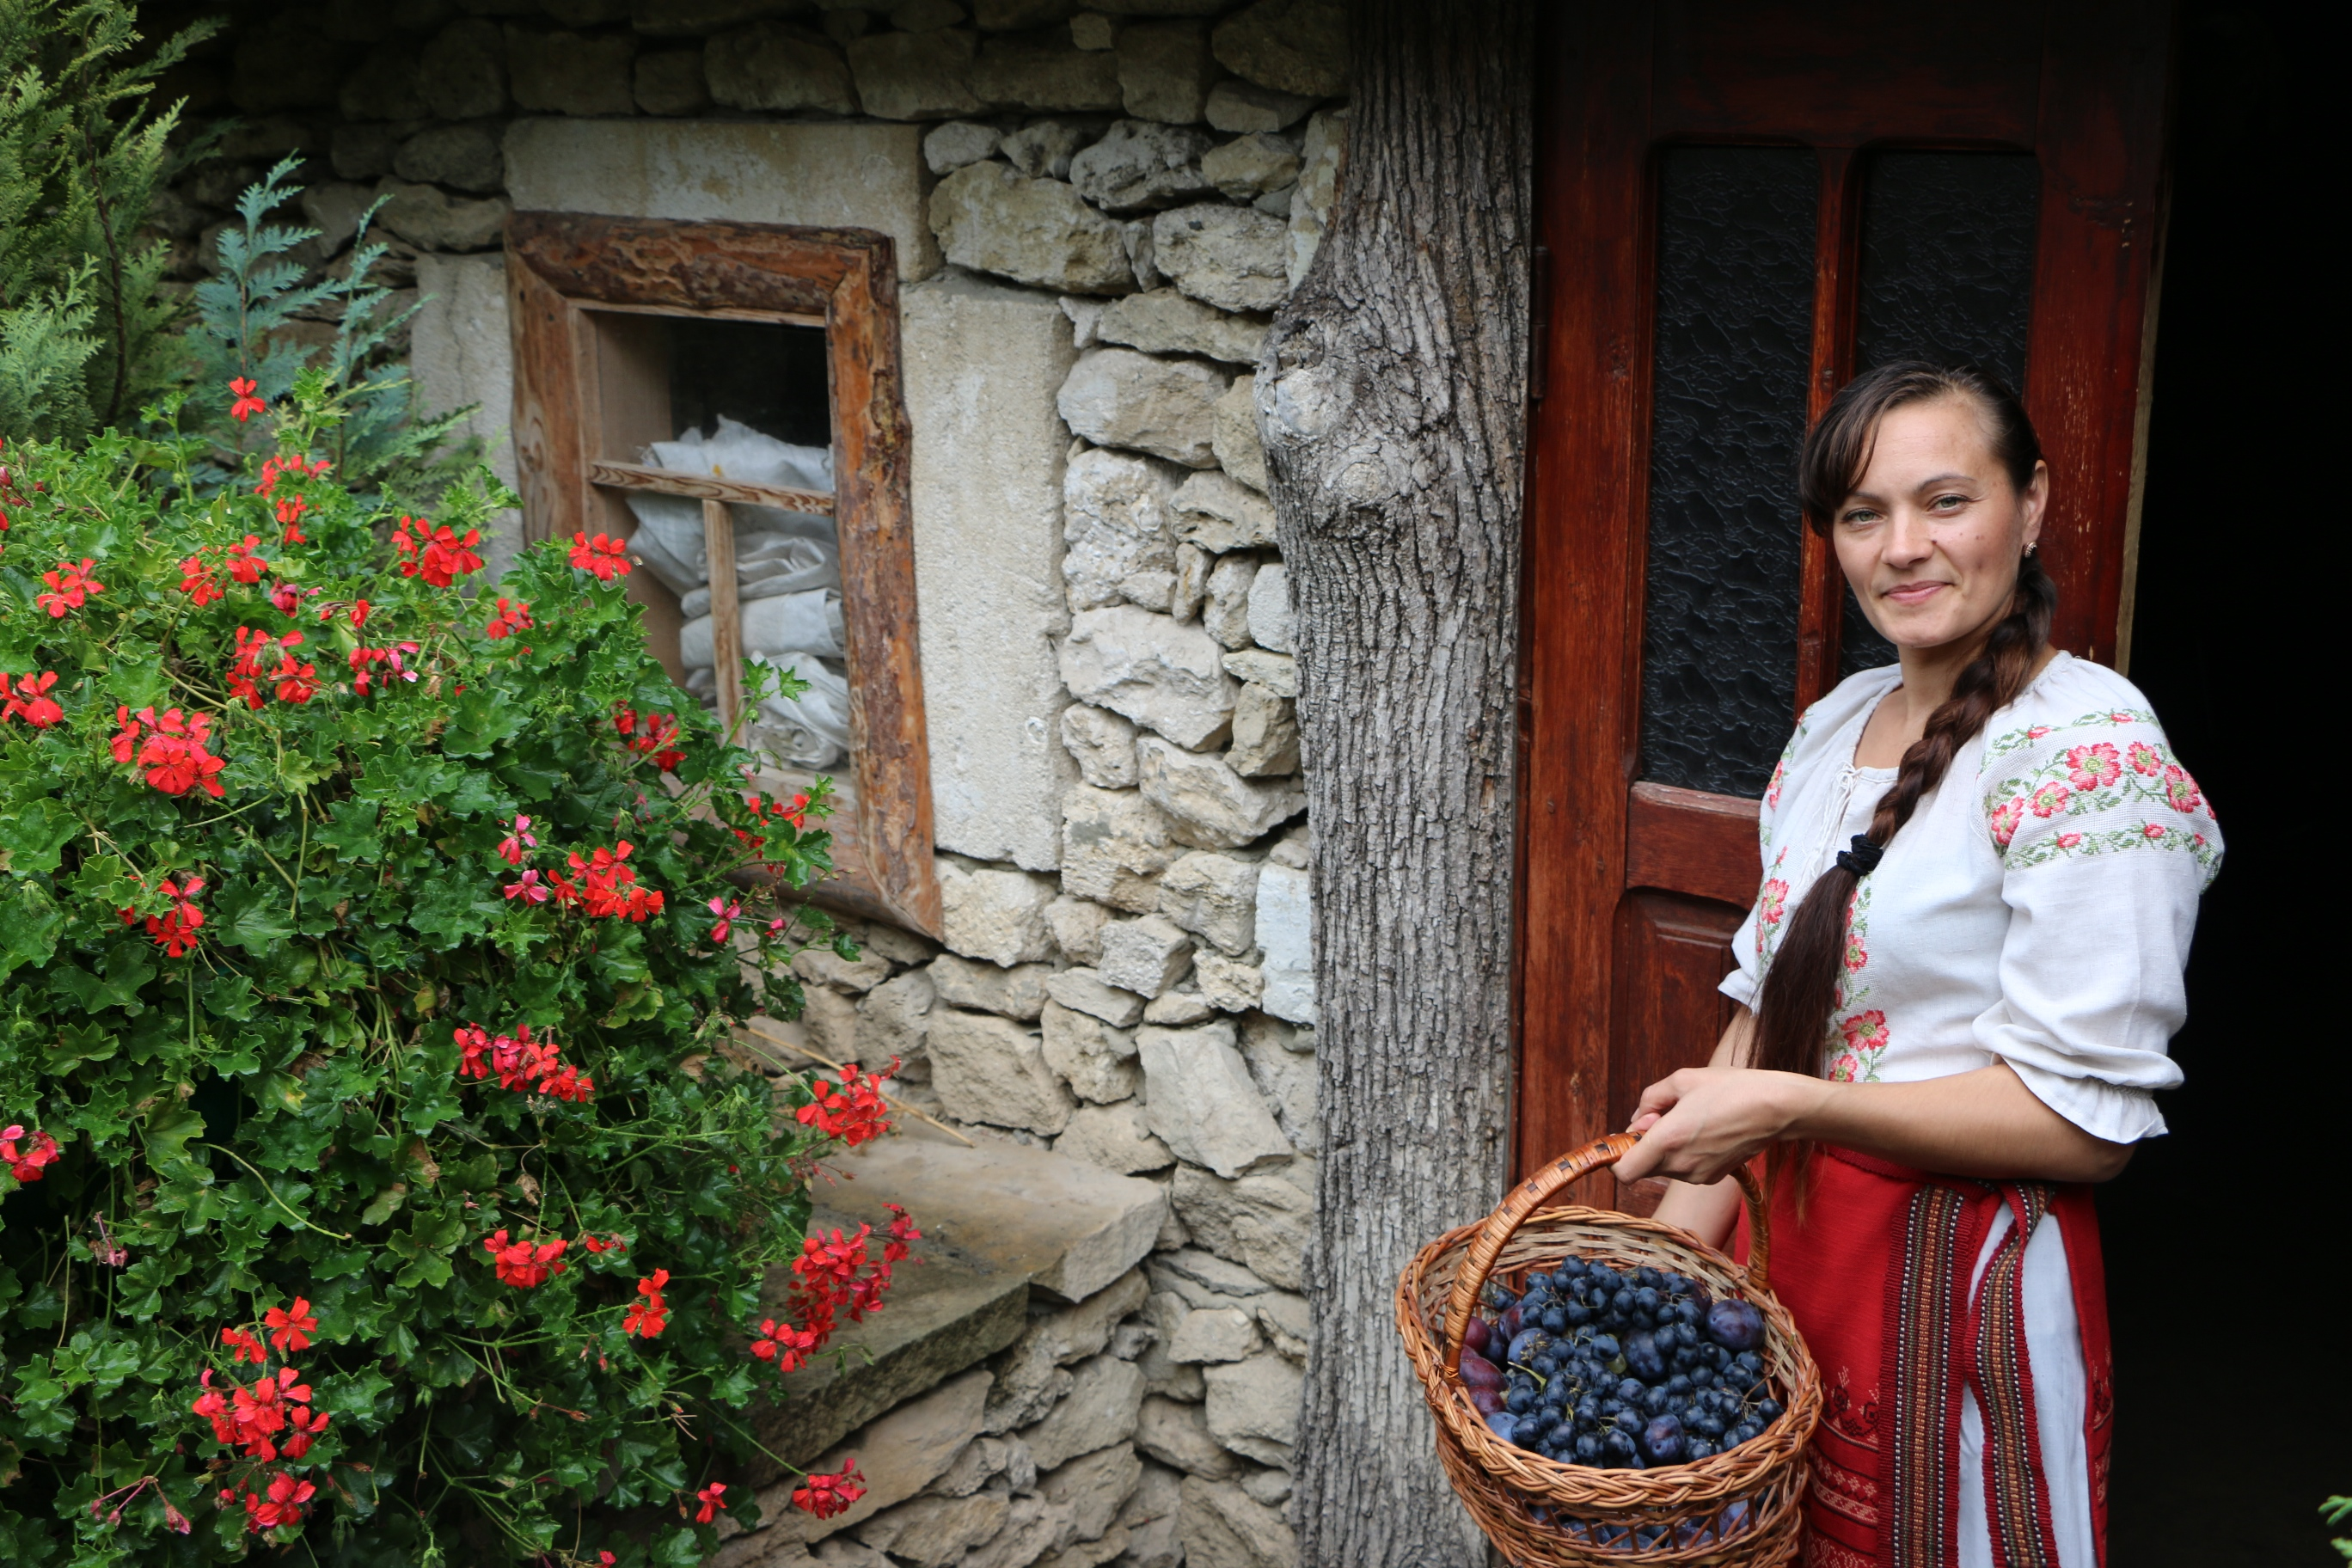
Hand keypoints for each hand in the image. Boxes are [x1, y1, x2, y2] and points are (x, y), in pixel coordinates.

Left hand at [1611, 1066, 1828, 1185]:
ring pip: (1665, 1168)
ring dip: (1667, 1148)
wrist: (1777, 1108)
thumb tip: (1637, 1120)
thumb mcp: (1682, 1079)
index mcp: (1668, 1140)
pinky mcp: (1714, 1177)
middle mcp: (1681, 1165)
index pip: (1623, 1172)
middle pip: (1643, 1167)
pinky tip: (1706, 1131)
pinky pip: (1685, 1169)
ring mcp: (1699, 1175)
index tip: (1631, 1135)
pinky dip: (1686, 1154)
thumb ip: (1649, 1099)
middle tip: (1666, 1117)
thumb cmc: (1731, 1088)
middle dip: (1645, 1144)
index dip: (1618, 1155)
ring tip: (1692, 1120)